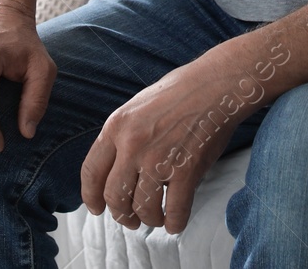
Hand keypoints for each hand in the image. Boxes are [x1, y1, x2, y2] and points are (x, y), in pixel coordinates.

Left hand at [80, 54, 263, 234]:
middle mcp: (132, 145)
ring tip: (156, 218)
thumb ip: (123, 137)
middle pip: (114, 196)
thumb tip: (116, 169)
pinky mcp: (186, 171)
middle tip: (131, 220)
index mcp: (117, 126)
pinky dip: (174, 223)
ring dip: (149, 219)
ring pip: (143, 208)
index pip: (91, 171)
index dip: (91, 196)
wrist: (215, 85)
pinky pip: (175, 211)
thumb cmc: (180, 92)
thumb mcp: (137, 107)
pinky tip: (175, 222)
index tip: (97, 209)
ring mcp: (158, 159)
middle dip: (121, 215)